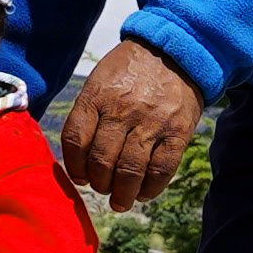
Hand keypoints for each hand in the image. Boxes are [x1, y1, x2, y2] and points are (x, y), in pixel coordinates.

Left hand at [53, 37, 203, 209]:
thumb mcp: (100, 80)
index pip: (76, 140)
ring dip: (122, 194)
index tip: (80, 177)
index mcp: (98, 96)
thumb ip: (88, 114)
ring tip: (120, 201)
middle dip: (98, 183)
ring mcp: (152, 122)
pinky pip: (162, 169)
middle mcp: (123, 110)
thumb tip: (79, 158)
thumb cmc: (131, 70)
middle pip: (102, 160)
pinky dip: (150, 188)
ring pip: (130, 170)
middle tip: (102, 188)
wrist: (176, 51)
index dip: (74, 166)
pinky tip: (143, 193)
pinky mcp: (177, 132)